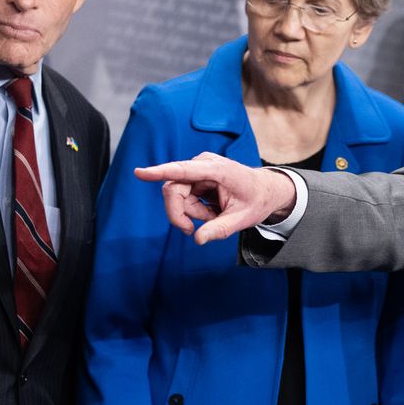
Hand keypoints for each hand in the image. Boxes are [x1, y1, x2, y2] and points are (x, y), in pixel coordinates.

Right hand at [134, 153, 298, 244]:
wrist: (265, 190)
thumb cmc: (256, 201)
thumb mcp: (242, 219)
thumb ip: (220, 229)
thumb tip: (197, 239)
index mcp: (218, 170)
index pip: (183, 171)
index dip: (159, 172)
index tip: (139, 173)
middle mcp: (204, 165)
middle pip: (173, 190)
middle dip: (178, 213)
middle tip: (190, 231)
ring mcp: (198, 169)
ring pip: (177, 196)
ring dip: (191, 213)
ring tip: (214, 216)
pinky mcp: (195, 176)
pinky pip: (183, 197)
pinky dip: (194, 210)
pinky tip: (211, 210)